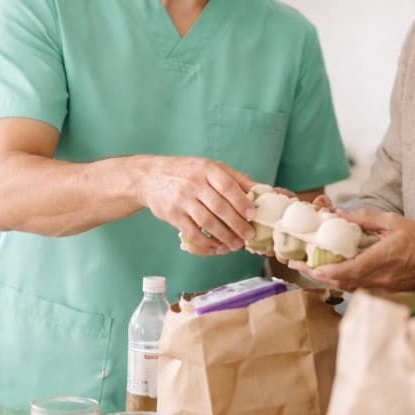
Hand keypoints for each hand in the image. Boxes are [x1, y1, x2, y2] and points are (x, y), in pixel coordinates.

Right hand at [139, 156, 257, 253]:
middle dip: (237, 224)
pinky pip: (192, 233)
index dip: (241, 201)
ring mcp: (182, 199)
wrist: (149, 177)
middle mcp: (194, 183)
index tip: (253, 214)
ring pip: (207, 222)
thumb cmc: (186, 172)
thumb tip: (265, 190)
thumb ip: (236, 179)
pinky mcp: (172, 215)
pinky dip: (207, 243)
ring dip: (224, 236)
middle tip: (248, 235)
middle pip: (219, 207)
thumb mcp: (210, 167)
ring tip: (236, 244)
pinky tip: (217, 247)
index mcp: (206, 169)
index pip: (227, 186)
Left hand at [288, 208, 414, 292]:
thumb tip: (341, 214)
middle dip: (319, 276)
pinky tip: (334, 272)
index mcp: (383, 258)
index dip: (328, 272)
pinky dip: (344, 281)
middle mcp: (381, 277)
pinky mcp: (386, 290)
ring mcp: (384, 287)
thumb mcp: (395, 221)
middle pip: (344, 282)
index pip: (350, 270)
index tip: (311, 267)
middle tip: (299, 266)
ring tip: (310, 268)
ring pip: (350, 287)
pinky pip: (360, 287)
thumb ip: (367, 218)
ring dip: (330, 279)